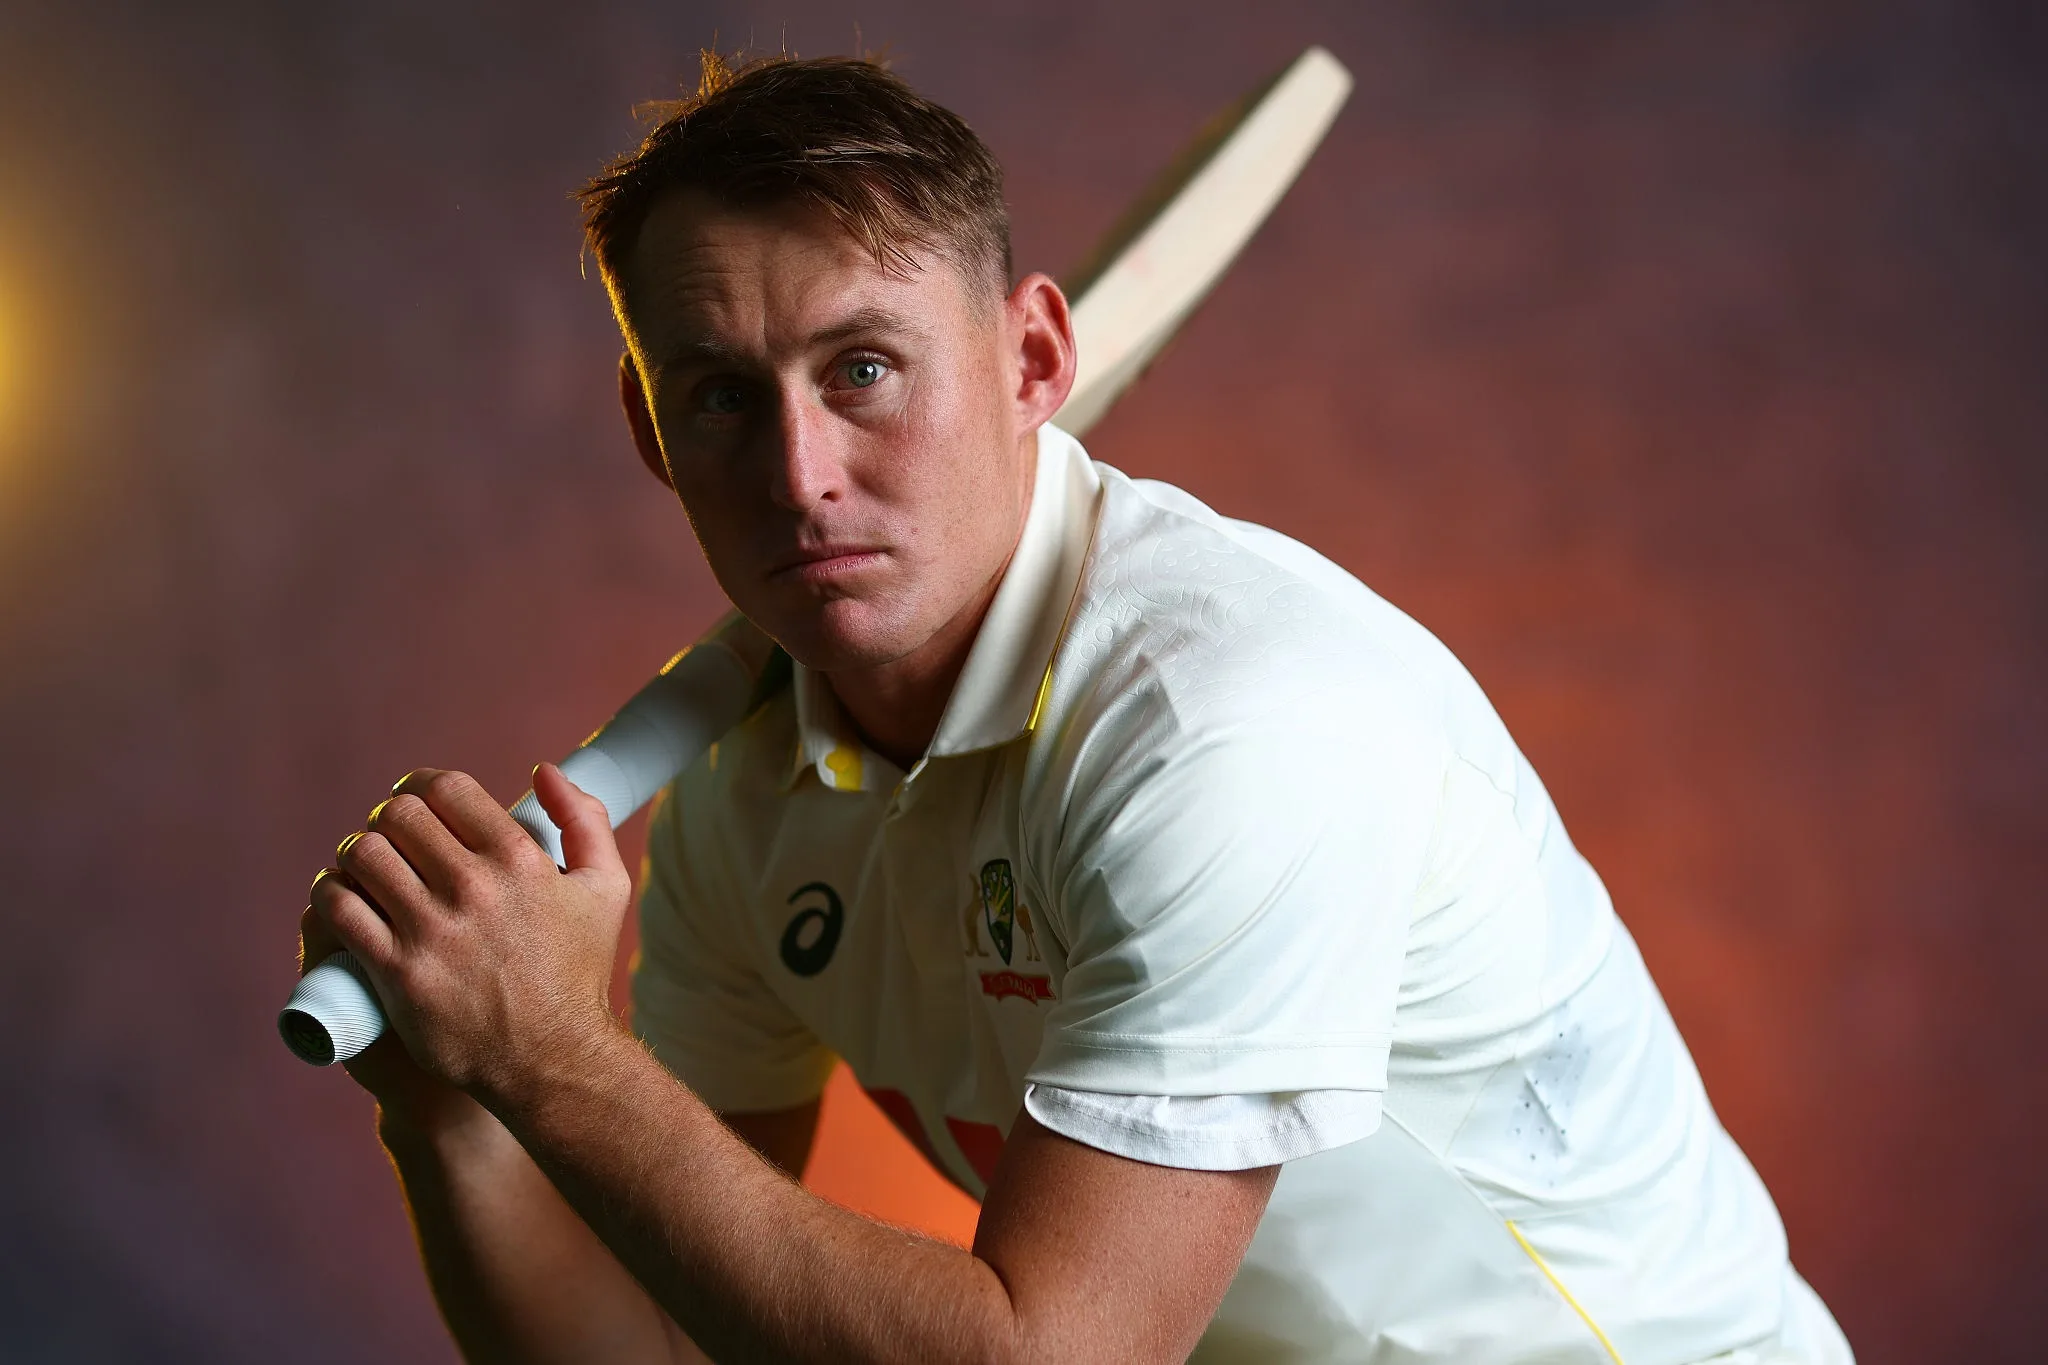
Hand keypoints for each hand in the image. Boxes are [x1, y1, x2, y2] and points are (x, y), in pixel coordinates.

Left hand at [305, 763, 633, 1109]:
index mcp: (519, 859)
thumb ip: (585, 820)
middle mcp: (473, 887)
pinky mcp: (398, 971)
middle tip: (388, 838)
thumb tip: (544, 771)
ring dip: (355, 853)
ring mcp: (432, 930)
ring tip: (362, 867)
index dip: (421, 784)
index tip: (414, 800)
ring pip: (363, 855)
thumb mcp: (605, 889)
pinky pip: (339, 909)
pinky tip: (338, 897)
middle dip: (386, 818)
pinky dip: (330, 893)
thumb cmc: (578, 973)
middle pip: (397, 815)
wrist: (552, 1058)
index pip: (446, 788)